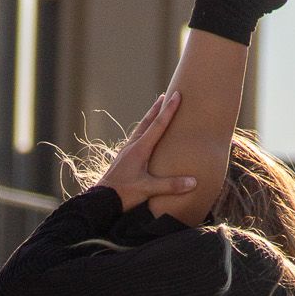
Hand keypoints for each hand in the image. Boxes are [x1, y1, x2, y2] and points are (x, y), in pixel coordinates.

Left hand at [97, 93, 196, 212]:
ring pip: (140, 128)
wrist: (100, 200)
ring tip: (156, 110)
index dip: (169, 110)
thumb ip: (171, 185)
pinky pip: (136, 138)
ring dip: (150, 117)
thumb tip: (193, 182)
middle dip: (158, 108)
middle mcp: (132, 146)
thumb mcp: (148, 190)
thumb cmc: (123, 194)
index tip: (177, 95)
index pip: (158, 125)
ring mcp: (126, 151)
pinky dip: (144, 130)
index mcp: (140, 149)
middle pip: (148, 122)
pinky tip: (144, 135)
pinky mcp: (123, 158)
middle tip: (166, 95)